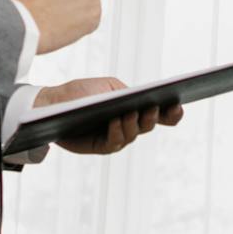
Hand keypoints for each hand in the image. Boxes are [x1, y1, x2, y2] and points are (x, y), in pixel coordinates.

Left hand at [35, 76, 182, 154]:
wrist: (53, 103)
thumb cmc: (81, 92)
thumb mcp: (108, 87)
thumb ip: (126, 92)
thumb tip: (143, 100)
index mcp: (133, 109)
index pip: (159, 114)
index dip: (171, 113)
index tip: (179, 105)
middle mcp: (128, 125)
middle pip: (149, 125)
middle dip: (154, 116)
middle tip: (155, 107)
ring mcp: (115, 137)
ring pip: (133, 134)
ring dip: (134, 124)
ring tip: (131, 112)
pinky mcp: (100, 146)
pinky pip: (114, 143)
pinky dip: (117, 132)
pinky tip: (116, 122)